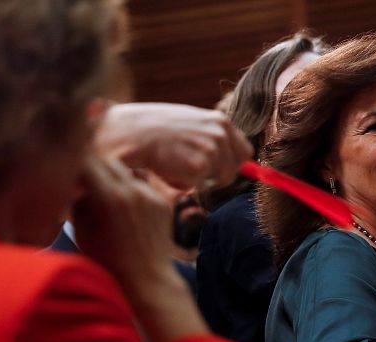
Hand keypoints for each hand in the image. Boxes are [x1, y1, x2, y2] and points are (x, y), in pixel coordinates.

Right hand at [72, 156, 207, 341]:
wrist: (148, 279)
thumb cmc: (108, 262)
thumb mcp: (82, 233)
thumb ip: (78, 202)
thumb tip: (77, 184)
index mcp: (109, 198)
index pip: (87, 162)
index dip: (74, 163)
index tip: (67, 169)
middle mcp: (132, 191)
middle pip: (106, 161)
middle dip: (92, 167)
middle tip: (82, 178)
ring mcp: (150, 195)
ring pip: (125, 171)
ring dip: (112, 177)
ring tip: (104, 197)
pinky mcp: (162, 202)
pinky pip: (142, 185)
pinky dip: (130, 190)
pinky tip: (125, 210)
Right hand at [94, 102, 252, 189]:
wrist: (129, 131)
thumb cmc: (154, 128)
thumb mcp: (191, 124)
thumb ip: (212, 139)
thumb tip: (235, 165)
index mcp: (221, 122)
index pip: (245, 152)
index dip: (232, 165)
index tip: (216, 169)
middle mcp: (221, 134)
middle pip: (233, 171)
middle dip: (215, 177)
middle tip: (188, 167)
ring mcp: (212, 150)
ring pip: (217, 182)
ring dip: (197, 179)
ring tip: (174, 162)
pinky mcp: (200, 167)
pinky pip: (198, 186)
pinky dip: (183, 183)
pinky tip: (167, 167)